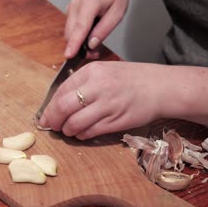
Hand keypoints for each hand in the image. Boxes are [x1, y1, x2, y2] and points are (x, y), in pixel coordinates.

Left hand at [38, 61, 166, 139]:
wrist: (161, 87)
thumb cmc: (131, 79)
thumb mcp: (104, 71)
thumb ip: (82, 83)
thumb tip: (59, 103)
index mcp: (92, 71)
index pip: (61, 91)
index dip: (50, 107)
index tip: (45, 116)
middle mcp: (99, 86)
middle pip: (64, 108)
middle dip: (53, 120)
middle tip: (51, 127)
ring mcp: (108, 104)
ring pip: (76, 123)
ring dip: (67, 130)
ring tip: (68, 131)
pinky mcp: (117, 120)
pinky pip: (91, 131)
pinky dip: (82, 135)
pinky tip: (82, 133)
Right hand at [65, 0, 129, 57]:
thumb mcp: (117, 13)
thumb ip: (104, 30)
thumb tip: (91, 44)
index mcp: (89, 3)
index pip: (80, 27)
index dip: (74, 43)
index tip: (69, 55)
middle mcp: (76, 5)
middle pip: (71, 33)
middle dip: (79, 48)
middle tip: (95, 54)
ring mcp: (71, 8)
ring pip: (69, 33)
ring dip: (78, 43)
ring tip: (94, 45)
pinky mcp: (70, 12)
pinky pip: (71, 29)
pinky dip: (77, 37)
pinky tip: (88, 37)